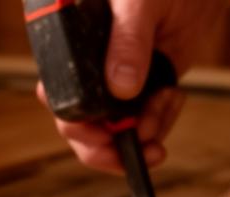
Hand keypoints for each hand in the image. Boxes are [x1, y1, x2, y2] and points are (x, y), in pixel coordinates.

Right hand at [45, 0, 229, 173]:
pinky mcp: (141, 94)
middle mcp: (85, 71)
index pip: (55, 94)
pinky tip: (173, 96)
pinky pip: (142, 126)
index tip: (105, 134)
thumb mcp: (138, 3)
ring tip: (167, 102)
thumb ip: (128, 40)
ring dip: (143, 133)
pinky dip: (160, 123)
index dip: (75, 122)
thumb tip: (121, 89)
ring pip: (113, 134)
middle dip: (110, 144)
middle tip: (141, 149)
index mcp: (69, 44)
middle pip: (79, 127)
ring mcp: (113, 86)